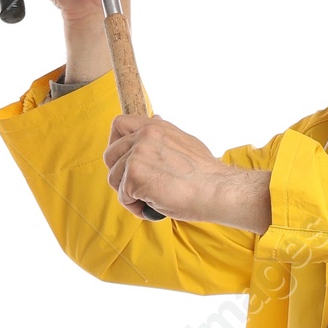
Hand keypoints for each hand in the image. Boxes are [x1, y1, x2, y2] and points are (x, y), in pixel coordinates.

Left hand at [104, 116, 271, 231]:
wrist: (217, 191)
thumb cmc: (205, 174)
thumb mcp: (184, 142)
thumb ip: (163, 136)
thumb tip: (154, 120)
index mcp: (155, 127)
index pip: (119, 124)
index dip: (116, 143)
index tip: (124, 159)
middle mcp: (144, 136)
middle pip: (109, 154)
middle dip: (119, 174)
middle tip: (138, 187)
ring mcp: (137, 155)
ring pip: (114, 178)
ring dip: (129, 194)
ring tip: (152, 199)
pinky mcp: (134, 176)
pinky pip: (123, 197)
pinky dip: (135, 207)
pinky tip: (155, 206)